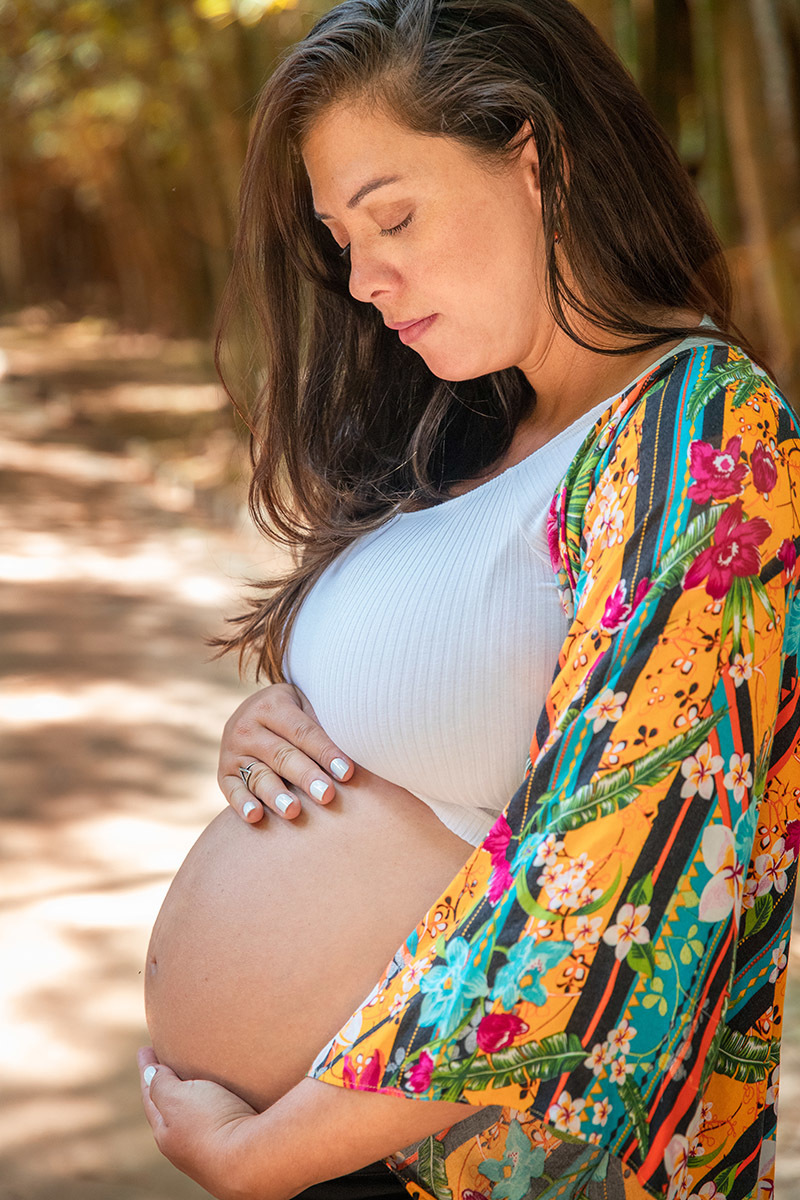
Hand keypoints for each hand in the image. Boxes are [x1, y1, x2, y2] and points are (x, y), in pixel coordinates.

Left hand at [138, 1047, 262, 1199]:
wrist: (252, 1161)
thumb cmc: (211, 1125)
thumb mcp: (179, 1099)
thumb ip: (162, 1086)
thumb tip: (150, 1075)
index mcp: (166, 1132)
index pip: (151, 1094)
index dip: (147, 1070)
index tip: (145, 1049)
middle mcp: (183, 1144)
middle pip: (169, 1108)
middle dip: (165, 1086)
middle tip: (164, 1062)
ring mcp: (207, 1147)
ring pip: (193, 1115)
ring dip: (190, 1096)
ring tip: (194, 1078)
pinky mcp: (232, 1144)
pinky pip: (215, 1118)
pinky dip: (211, 1104)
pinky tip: (223, 1099)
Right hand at [218, 683, 354, 823]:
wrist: (255, 713)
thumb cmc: (296, 716)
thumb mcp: (307, 708)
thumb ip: (324, 727)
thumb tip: (361, 750)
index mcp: (271, 705)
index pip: (303, 732)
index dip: (326, 752)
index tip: (347, 772)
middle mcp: (247, 726)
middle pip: (282, 755)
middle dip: (306, 776)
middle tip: (326, 795)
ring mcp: (232, 751)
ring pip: (258, 775)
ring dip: (276, 794)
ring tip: (293, 811)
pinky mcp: (223, 774)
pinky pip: (232, 791)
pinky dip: (242, 804)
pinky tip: (255, 817)